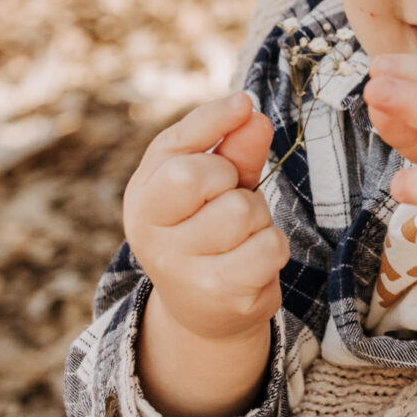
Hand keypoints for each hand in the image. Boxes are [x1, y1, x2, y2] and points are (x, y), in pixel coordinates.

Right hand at [124, 94, 288, 416]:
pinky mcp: (220, 295)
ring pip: (244, 211)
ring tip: (240, 234)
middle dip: (234, 180)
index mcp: (143, 198)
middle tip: (228, 200)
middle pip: (212, 177)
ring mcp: (183, 270)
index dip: (217, 125)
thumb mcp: (210, 177)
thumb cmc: (206, 226)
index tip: (243, 107)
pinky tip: (252, 260)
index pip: (177, 151)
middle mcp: (151, 237)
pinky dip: (274, 246)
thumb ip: (229, 143)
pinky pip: (269, 247)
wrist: (203, 309)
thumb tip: (251, 112)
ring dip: (258, 217)